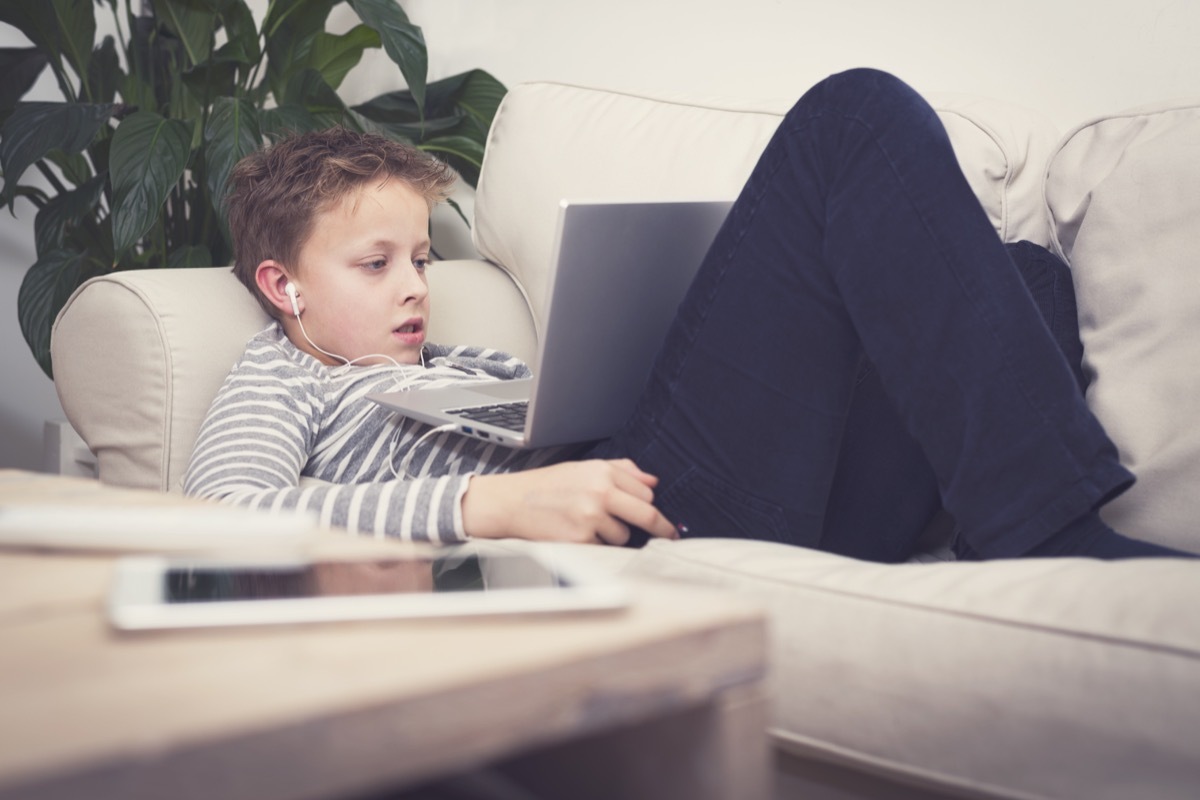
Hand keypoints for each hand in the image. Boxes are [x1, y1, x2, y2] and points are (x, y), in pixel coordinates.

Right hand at [461, 459, 678, 544]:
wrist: (511, 502)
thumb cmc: (548, 485)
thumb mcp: (583, 468)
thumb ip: (621, 470)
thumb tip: (653, 480)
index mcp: (603, 472)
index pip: (646, 491)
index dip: (648, 502)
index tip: (658, 513)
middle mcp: (600, 492)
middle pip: (646, 514)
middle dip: (661, 527)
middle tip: (671, 535)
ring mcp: (591, 517)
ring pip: (623, 536)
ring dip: (614, 535)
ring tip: (588, 525)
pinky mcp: (580, 540)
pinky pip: (603, 549)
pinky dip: (596, 546)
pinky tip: (577, 534)